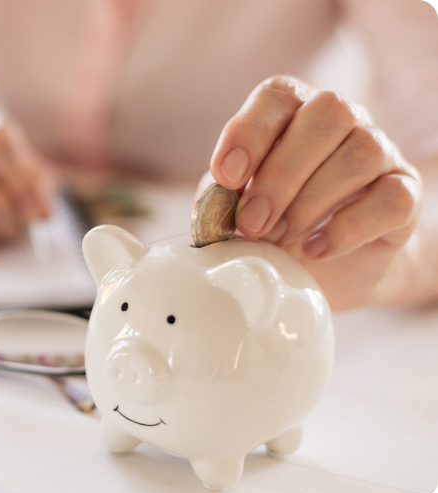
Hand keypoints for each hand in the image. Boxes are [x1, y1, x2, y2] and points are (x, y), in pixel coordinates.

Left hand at [207, 75, 421, 309]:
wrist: (323, 269)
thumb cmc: (271, 225)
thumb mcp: (234, 207)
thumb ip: (221, 196)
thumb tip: (216, 200)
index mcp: (295, 110)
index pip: (280, 94)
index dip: (250, 131)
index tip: (226, 176)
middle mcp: (344, 120)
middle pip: (328, 114)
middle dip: (280, 175)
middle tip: (251, 224)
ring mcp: (382, 153)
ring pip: (362, 153)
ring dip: (311, 202)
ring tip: (280, 239)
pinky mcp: (406, 195)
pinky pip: (391, 198)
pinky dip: (348, 227)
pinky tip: (315, 248)